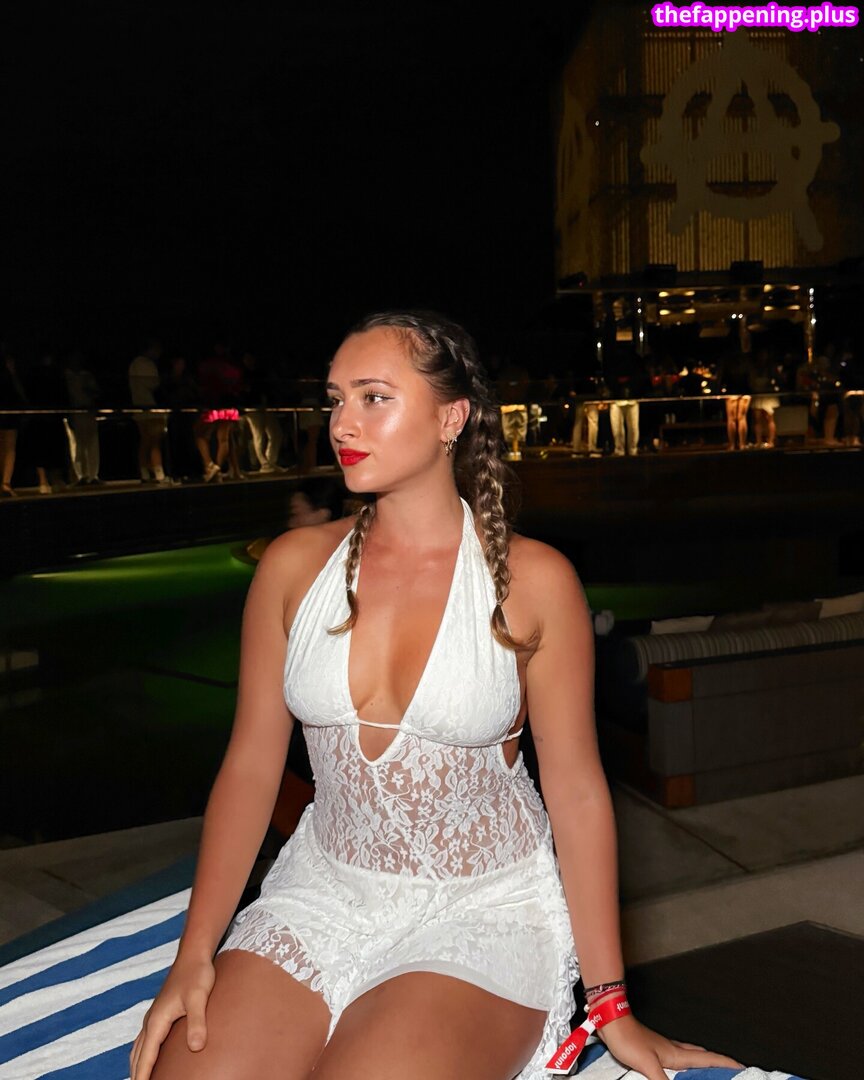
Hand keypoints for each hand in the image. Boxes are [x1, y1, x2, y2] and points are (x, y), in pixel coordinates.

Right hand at [129, 953, 215, 1079]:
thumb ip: (197, 1022)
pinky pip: (145, 1041)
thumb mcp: (199, 997)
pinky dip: (143, 1055)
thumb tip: (195, 1047)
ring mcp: (153, 1017)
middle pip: (137, 1057)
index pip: (145, 1058)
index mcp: (157, 1021)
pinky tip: (151, 1059)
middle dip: (137, 1074)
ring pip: (139, 1049)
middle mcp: (150, 1021)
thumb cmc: (197, 974)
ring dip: (138, 1066)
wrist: (193, 955)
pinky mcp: (160, 1014)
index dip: (142, 1077)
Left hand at [599, 1014, 741, 1079]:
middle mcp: (673, 1050)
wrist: (612, 1021)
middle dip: (718, 1063)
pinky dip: (686, 1063)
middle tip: (732, 1068)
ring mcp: (663, 1048)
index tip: (743, 1066)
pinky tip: (680, 1067)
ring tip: (711, 1069)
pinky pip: (677, 1057)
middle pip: (702, 1057)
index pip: (707, 1059)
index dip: (726, 1063)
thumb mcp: (647, 1065)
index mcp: (676, 1054)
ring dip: (703, 1062)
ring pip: (690, 1055)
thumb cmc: (629, 1039)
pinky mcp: (652, 1049)